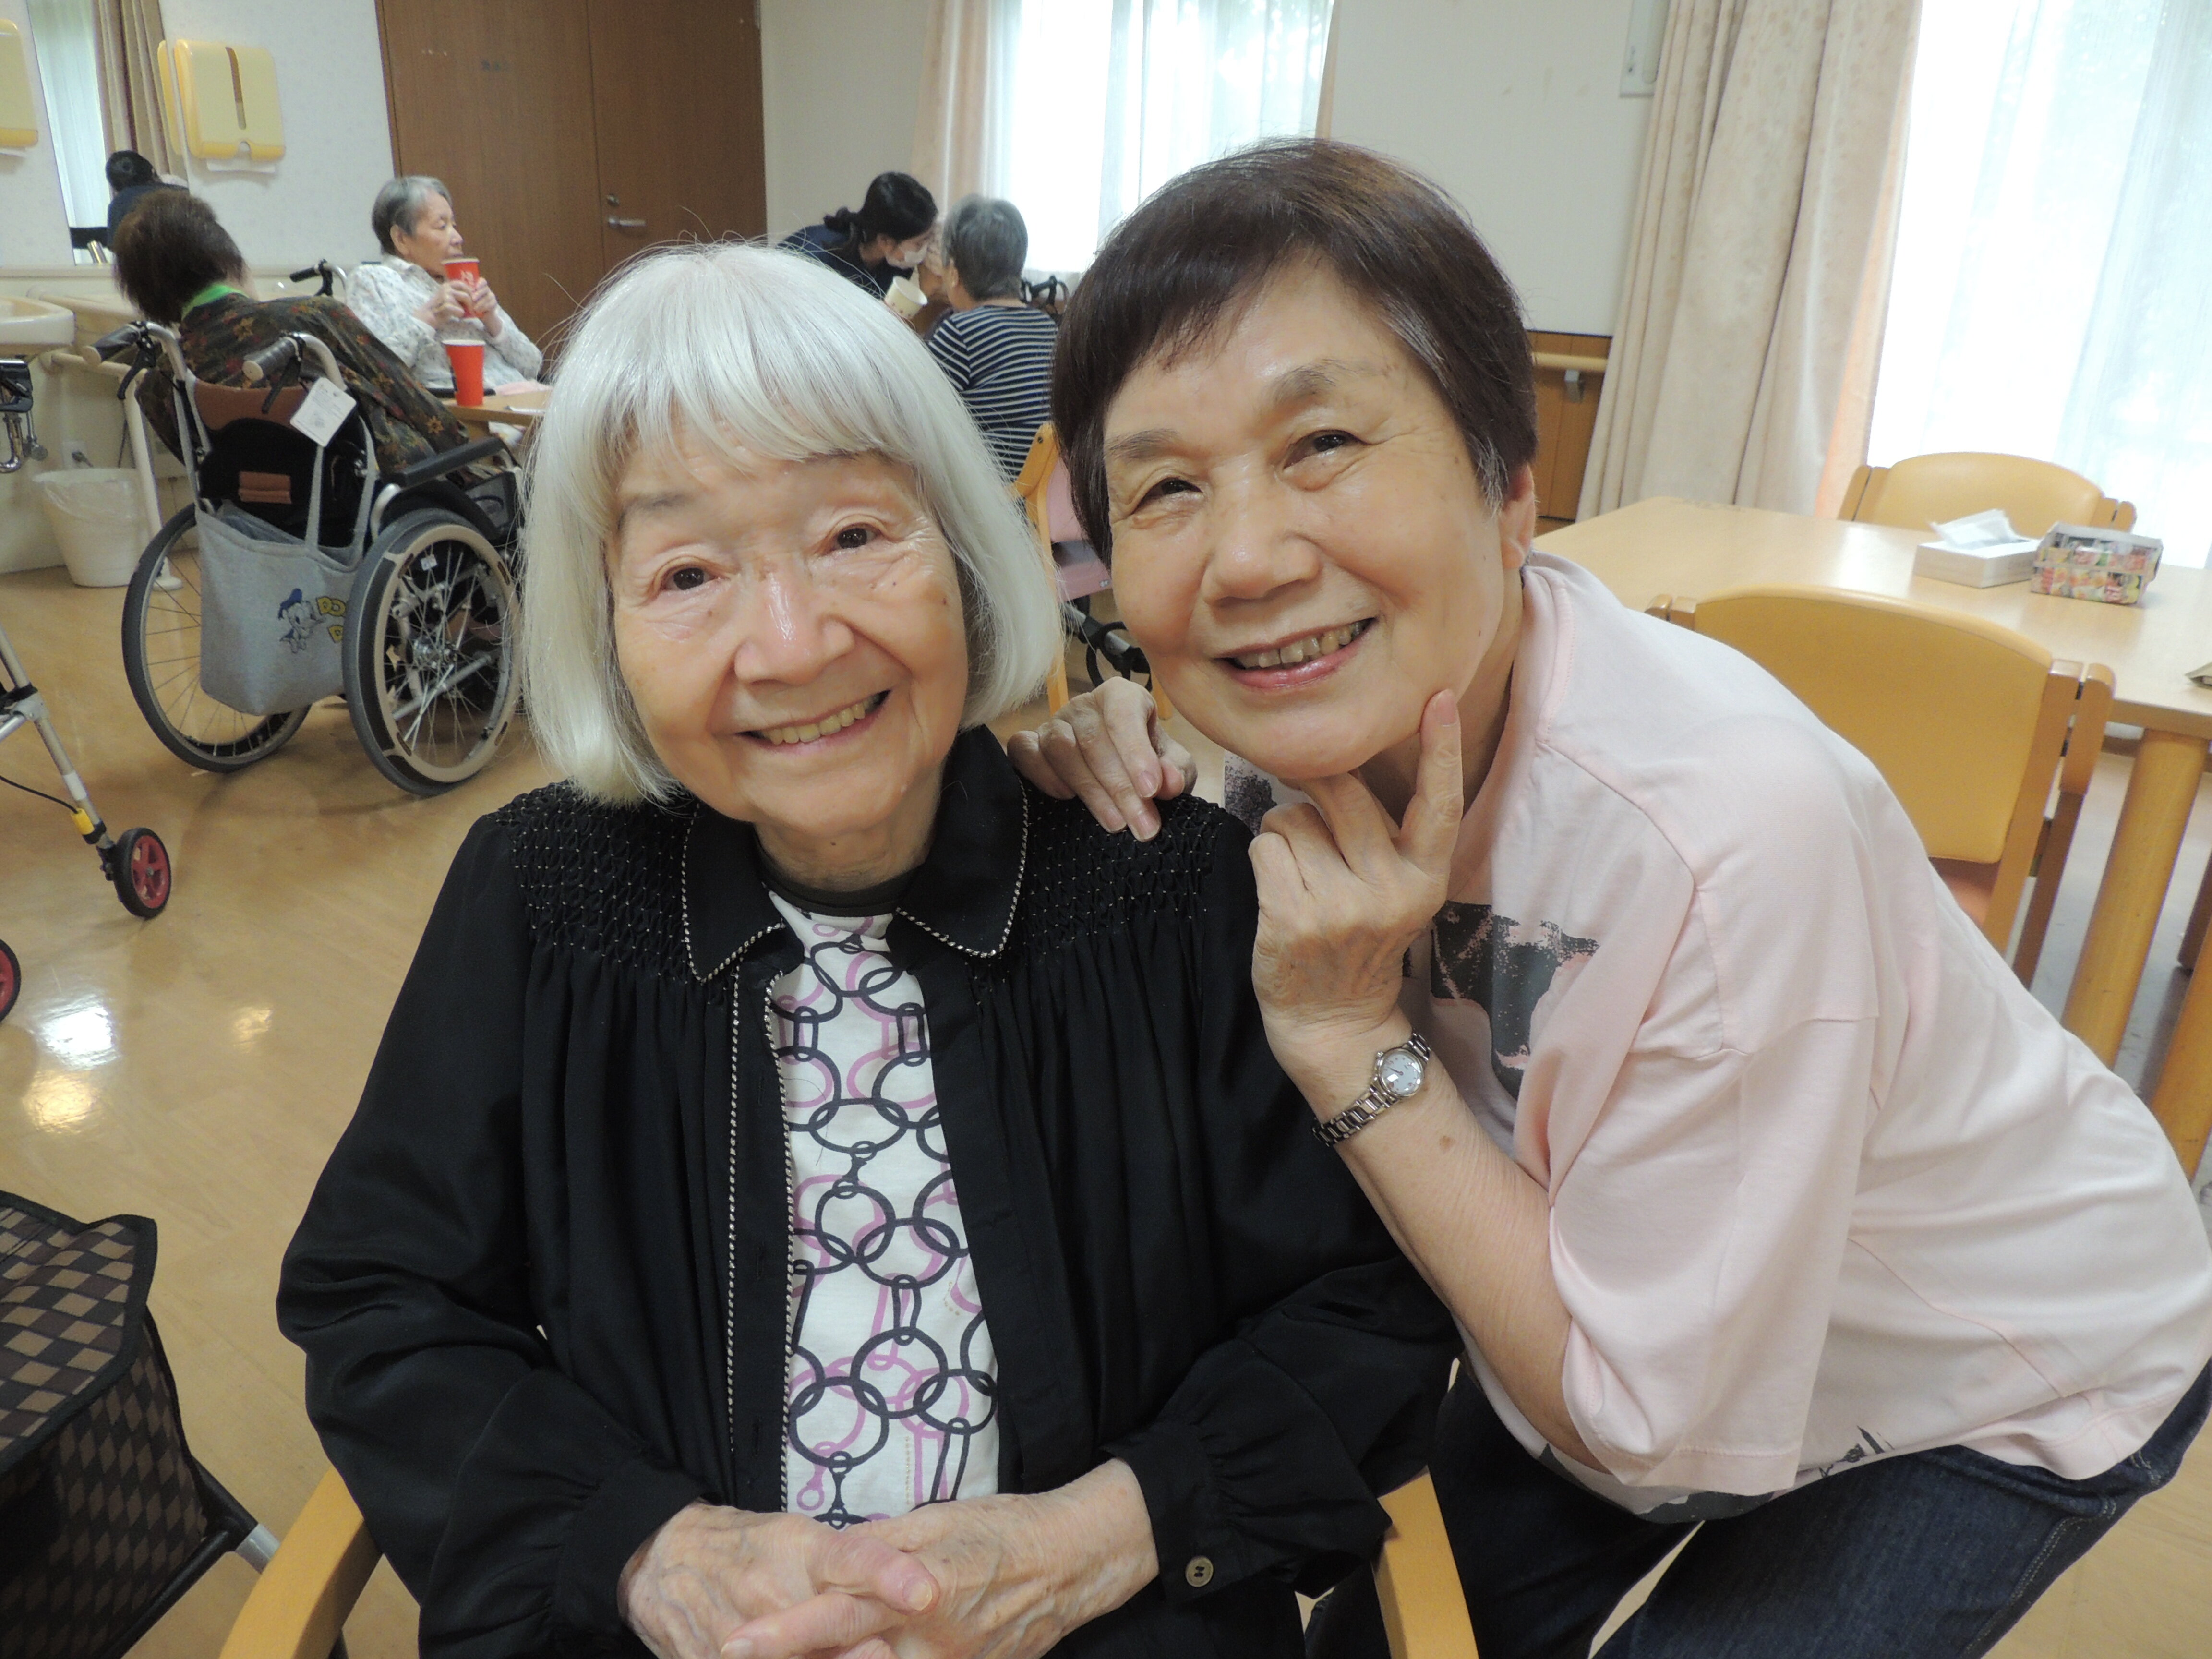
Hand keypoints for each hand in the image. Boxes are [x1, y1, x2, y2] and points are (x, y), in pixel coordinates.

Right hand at [419, 281, 467, 325]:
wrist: (427, 316)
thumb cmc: (439, 308)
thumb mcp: (447, 297)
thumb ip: (457, 294)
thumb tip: (473, 296)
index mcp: (447, 285)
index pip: (463, 284)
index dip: (470, 292)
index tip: (471, 300)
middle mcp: (446, 288)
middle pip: (467, 293)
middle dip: (471, 303)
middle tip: (471, 310)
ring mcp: (445, 296)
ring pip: (466, 299)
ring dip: (466, 308)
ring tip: (461, 314)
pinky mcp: (446, 305)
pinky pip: (460, 310)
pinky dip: (460, 315)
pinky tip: (455, 317)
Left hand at [465, 279, 502, 332]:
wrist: (479, 315)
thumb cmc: (469, 304)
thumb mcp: (465, 298)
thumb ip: (462, 292)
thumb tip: (453, 288)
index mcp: (480, 286)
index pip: (482, 281)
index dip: (480, 283)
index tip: (475, 287)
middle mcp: (486, 290)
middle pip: (485, 289)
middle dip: (479, 294)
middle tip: (472, 299)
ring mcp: (491, 296)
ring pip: (488, 297)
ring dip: (481, 303)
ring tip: (474, 308)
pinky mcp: (494, 304)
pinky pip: (491, 304)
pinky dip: (484, 308)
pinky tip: (479, 311)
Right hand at [620, 1501, 939, 1658]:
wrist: (664, 1558)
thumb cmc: (747, 1547)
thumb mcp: (797, 1538)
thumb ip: (850, 1565)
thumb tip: (915, 1584)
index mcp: (800, 1551)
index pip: (853, 1558)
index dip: (889, 1574)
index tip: (926, 1592)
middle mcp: (771, 1590)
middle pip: (827, 1628)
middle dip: (859, 1651)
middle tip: (882, 1653)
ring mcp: (739, 1635)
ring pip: (794, 1657)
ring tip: (862, 1656)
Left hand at [723, 1462, 1155, 1658]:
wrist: (1071, 1561)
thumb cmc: (1000, 1528)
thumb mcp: (933, 1519)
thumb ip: (873, 1550)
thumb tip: (824, 1564)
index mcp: (915, 1592)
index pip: (833, 1620)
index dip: (780, 1636)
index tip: (733, 1644)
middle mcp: (928, 1644)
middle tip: (749, 1647)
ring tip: (798, 1650)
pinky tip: (870, 1652)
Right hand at [1004, 679, 1190, 839]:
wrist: (1122, 777)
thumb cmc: (1148, 765)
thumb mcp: (1172, 767)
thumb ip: (1176, 770)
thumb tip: (1169, 783)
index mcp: (1122, 697)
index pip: (1123, 713)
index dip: (1136, 752)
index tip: (1151, 790)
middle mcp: (1084, 705)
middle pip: (1093, 740)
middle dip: (1121, 788)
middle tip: (1143, 826)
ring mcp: (1053, 724)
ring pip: (1061, 748)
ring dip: (1090, 790)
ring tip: (1115, 822)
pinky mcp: (1029, 744)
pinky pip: (1024, 752)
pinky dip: (1042, 775)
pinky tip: (1066, 797)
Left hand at [1251, 691, 1461, 1104]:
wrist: (1334, 1024)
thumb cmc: (1357, 942)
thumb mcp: (1394, 892)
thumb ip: (1381, 836)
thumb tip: (1333, 762)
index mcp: (1425, 880)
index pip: (1438, 804)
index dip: (1441, 749)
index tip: (1440, 697)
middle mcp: (1390, 891)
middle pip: (1340, 792)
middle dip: (1313, 789)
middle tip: (1312, 821)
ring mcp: (1341, 907)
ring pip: (1292, 816)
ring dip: (1284, 835)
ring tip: (1301, 878)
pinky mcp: (1292, 919)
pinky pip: (1264, 846)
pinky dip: (1263, 859)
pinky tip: (1279, 893)